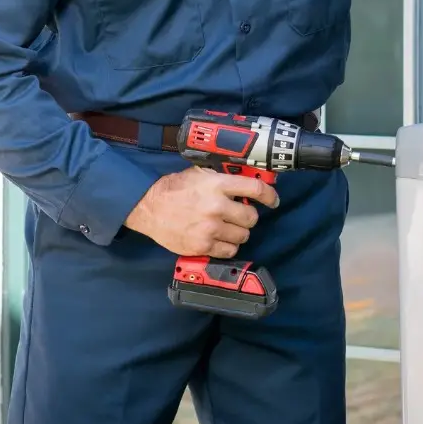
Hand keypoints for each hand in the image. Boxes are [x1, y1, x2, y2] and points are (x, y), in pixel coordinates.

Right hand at [124, 166, 279, 257]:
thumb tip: (246, 181)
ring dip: (239, 232)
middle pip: (252, 217)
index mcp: (218, 185)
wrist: (149, 207)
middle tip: (239, 215)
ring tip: (227, 227)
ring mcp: (210, 228)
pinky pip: (230, 250)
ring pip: (243, 235)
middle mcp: (217, 206)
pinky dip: (228, 245)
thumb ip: (222, 177)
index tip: (273, 201)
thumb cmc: (174, 188)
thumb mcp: (199, 173)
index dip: (270, 196)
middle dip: (248, 216)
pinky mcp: (202, 246)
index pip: (256, 189)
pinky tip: (220, 238)